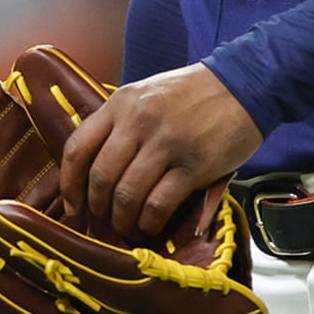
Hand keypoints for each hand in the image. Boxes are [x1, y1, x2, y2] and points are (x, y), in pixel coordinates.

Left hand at [57, 63, 262, 239]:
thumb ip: (121, 123)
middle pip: (100, 177)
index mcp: (122, 103)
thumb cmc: (194, 93)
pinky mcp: (194, 165)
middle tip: (103, 222)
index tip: (72, 207)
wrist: (245, 84)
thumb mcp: (147, 95)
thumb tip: (95, 170)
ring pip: (126, 195)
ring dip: (123, 221)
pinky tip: (151, 226)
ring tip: (128, 228)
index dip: (69, 185)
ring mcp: (167, 143)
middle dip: (97, 209)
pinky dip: (149, 222)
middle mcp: (138, 121)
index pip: (77, 148)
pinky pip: (159, 204)